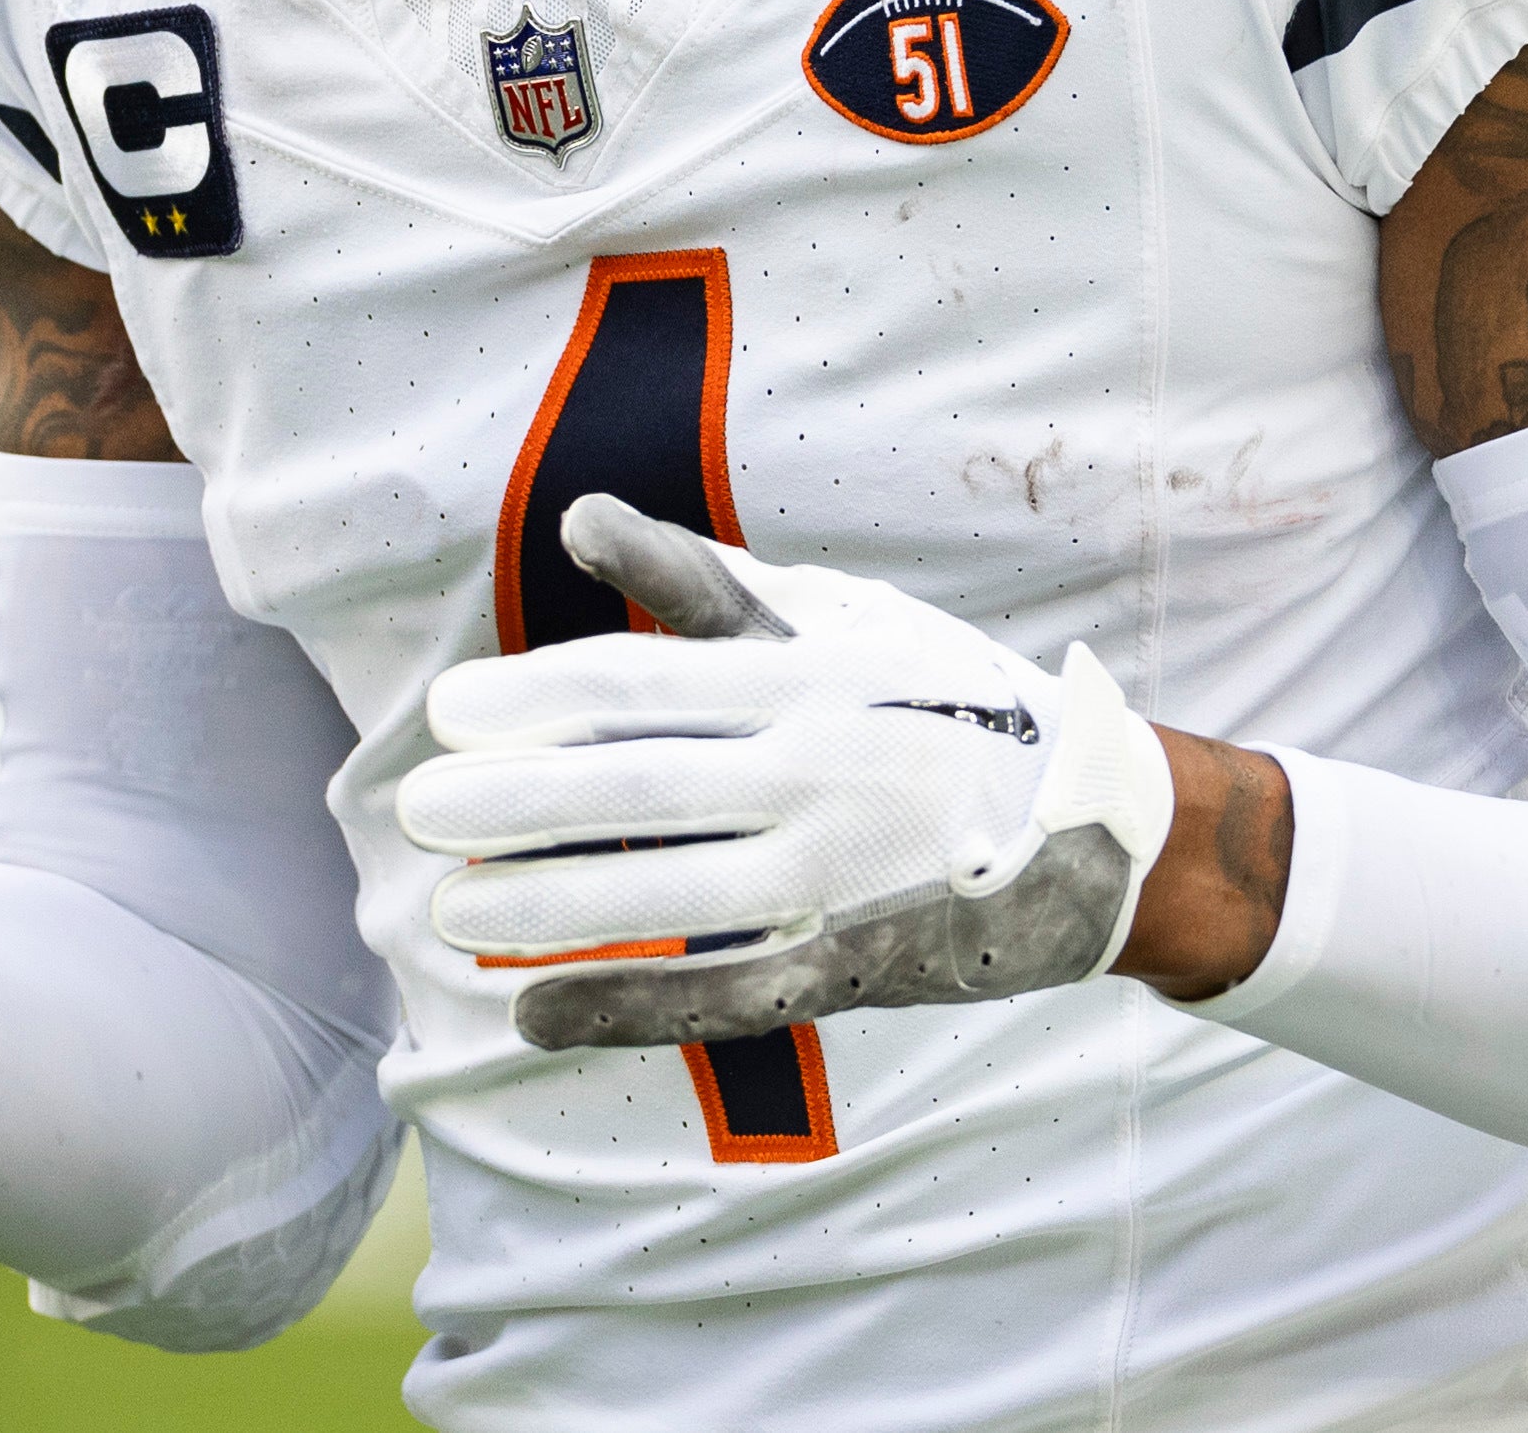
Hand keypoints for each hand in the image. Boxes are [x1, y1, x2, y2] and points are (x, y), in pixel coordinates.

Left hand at [397, 499, 1178, 1049]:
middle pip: (641, 787)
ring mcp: (842, 873)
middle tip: (419, 809)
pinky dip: (627, 1002)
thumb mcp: (847, 616)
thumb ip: (706, 578)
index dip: (538, 701)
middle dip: (518, 802)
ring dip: (552, 902)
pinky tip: (536, 1009)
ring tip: (451, 906)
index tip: (448, 713)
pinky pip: (725, 991)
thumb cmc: (951, 700)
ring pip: (672, 891)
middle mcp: (822, 769)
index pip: (647, 684)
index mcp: (813, 674)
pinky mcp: (858, 963)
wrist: (1108, 826)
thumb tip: (580, 519)